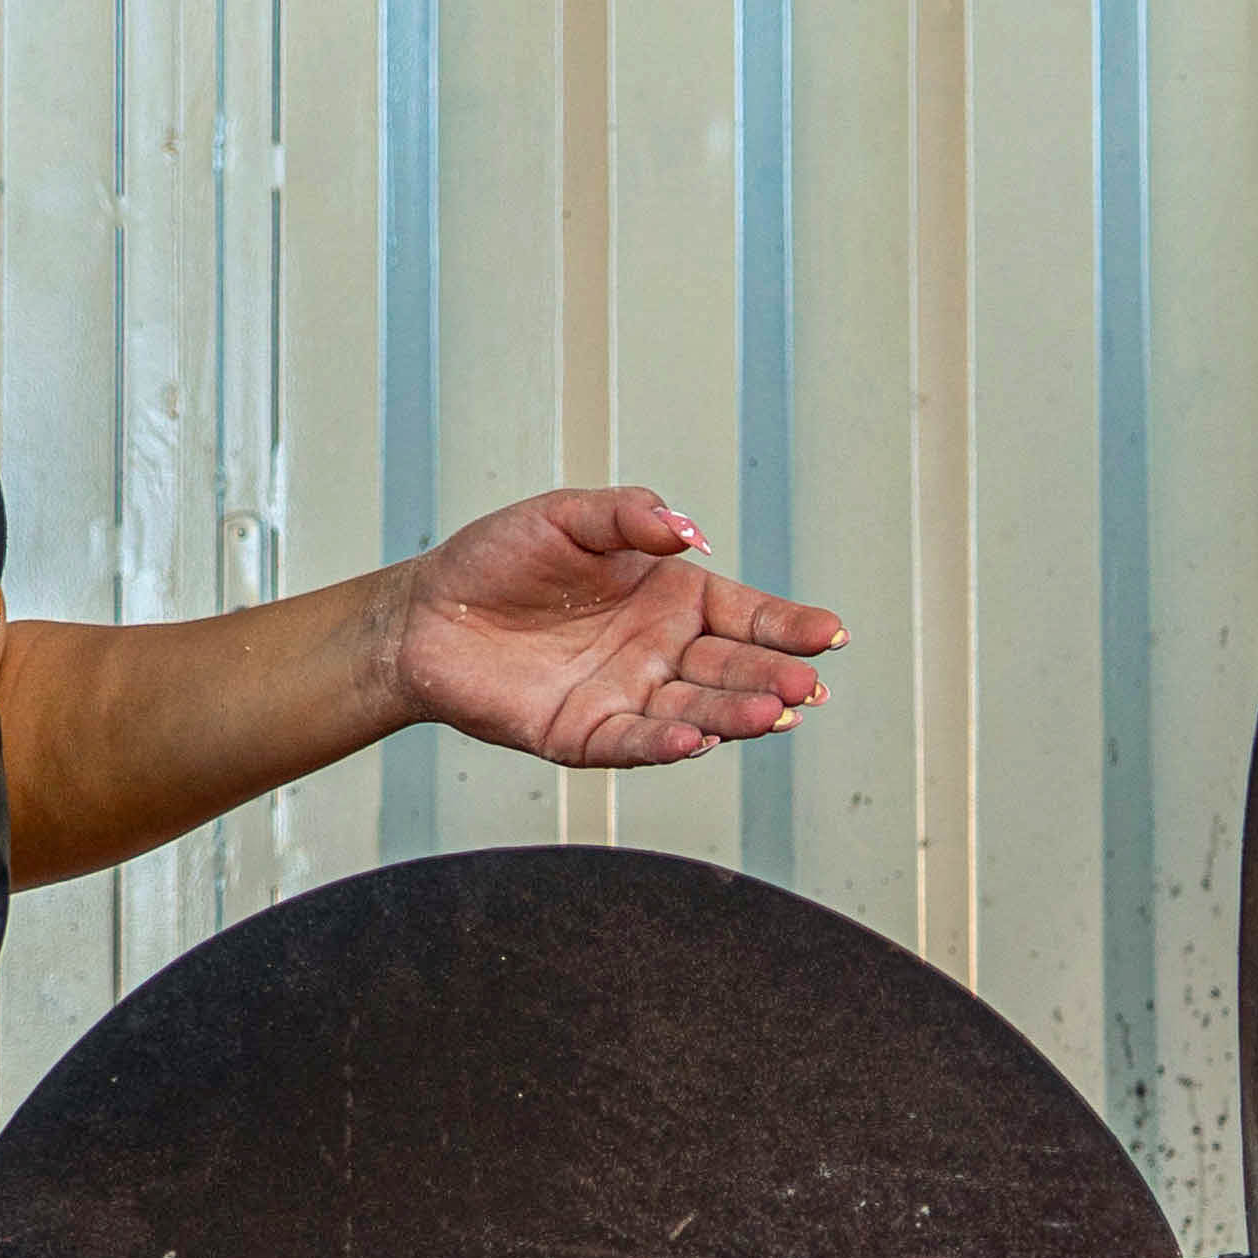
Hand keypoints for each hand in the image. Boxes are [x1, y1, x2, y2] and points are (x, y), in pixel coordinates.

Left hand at [384, 488, 839, 769]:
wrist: (424, 612)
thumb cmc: (498, 558)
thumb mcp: (566, 517)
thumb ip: (628, 518)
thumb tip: (691, 534)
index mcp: (671, 597)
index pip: (748, 614)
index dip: (790, 625)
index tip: (832, 635)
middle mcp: (661, 652)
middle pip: (734, 667)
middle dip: (775, 677)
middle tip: (809, 684)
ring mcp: (628, 696)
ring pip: (698, 709)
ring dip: (736, 715)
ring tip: (774, 713)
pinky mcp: (585, 735)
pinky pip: (635, 740)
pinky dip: (667, 741)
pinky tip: (698, 737)